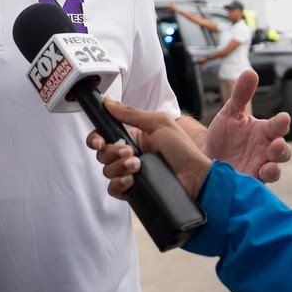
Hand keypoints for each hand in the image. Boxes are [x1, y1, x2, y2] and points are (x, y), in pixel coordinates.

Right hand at [91, 101, 212, 197]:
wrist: (196, 178)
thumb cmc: (183, 149)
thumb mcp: (159, 123)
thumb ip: (131, 113)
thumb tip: (108, 101)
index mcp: (133, 136)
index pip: (103, 135)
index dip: (95, 138)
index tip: (98, 142)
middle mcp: (129, 154)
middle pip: (102, 153)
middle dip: (113, 152)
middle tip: (131, 152)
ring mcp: (130, 173)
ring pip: (106, 170)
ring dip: (119, 167)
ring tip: (138, 166)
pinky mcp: (133, 190)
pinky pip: (113, 188)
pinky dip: (119, 184)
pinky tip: (131, 180)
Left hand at [202, 70, 291, 182]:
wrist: (206, 155)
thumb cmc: (224, 134)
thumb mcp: (230, 112)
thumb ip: (241, 94)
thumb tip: (250, 71)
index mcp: (264, 132)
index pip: (278, 126)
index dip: (281, 123)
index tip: (283, 119)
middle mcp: (265, 150)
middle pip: (282, 151)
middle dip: (282, 149)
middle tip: (276, 145)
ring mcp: (259, 167)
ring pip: (274, 170)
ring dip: (274, 169)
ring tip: (268, 167)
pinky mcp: (249, 182)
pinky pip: (258, 185)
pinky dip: (257, 183)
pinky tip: (252, 179)